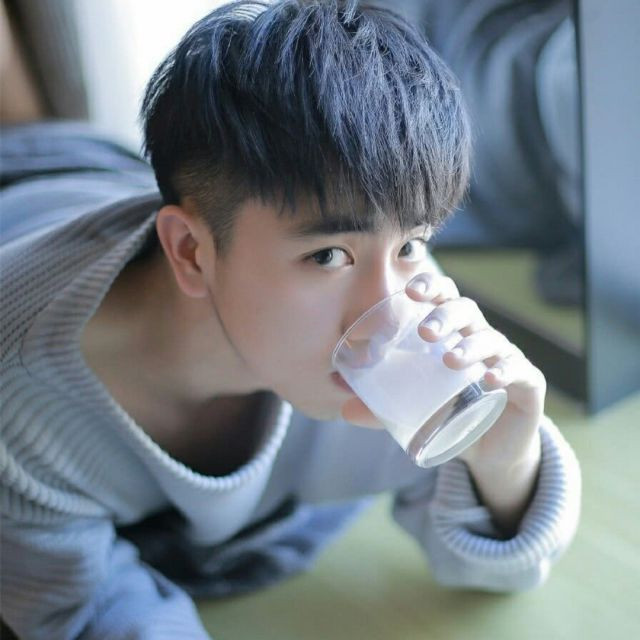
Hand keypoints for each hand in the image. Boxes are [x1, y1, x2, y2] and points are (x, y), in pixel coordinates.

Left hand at [340, 271, 544, 472]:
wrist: (489, 450)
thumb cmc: (449, 415)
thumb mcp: (413, 409)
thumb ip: (381, 408)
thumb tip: (343, 408)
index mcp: (452, 332)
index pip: (444, 297)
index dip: (430, 286)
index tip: (409, 290)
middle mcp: (479, 337)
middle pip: (466, 311)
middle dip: (445, 315)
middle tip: (425, 331)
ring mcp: (506, 358)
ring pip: (492, 339)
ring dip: (471, 345)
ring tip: (451, 359)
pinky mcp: (528, 383)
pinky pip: (520, 371)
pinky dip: (505, 371)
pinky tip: (489, 379)